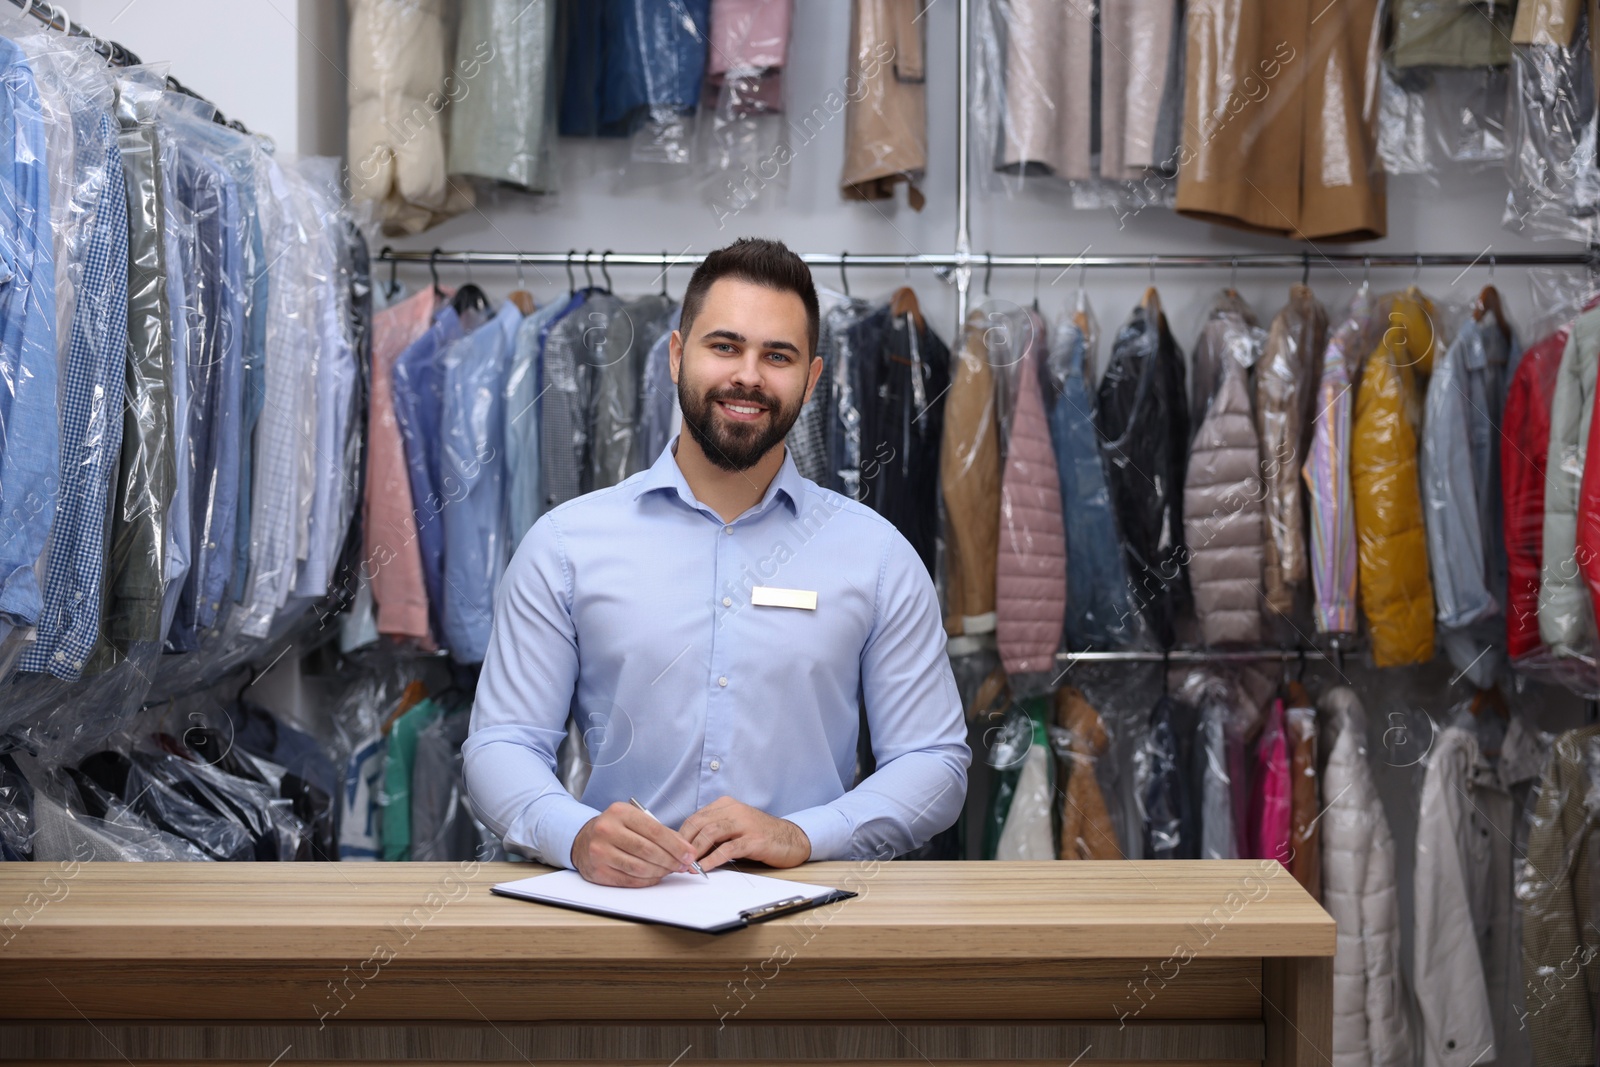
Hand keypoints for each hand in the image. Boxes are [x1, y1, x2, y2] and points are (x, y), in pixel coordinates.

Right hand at [570, 802, 700, 886]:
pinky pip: (629, 880)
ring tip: (670, 871)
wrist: (582, 840)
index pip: (655, 830)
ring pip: (640, 867)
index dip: (676, 845)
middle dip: (671, 860)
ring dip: (660, 872)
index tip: (689, 854)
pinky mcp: (598, 871)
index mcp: (620, 813)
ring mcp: (600, 852)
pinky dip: (647, 880)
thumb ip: (659, 831)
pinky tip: (655, 877)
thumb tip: (685, 849)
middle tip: (683, 865)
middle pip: (648, 850)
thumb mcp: (633, 820)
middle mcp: (607, 830)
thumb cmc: (614, 829)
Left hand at [679, 796, 811, 870]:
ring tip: (687, 866)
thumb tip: (686, 848)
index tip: (672, 852)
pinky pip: (728, 849)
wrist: (791, 839)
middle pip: (699, 824)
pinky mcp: (755, 839)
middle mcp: (734, 810)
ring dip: (696, 851)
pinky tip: (704, 869)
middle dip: (684, 844)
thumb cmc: (759, 835)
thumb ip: (714, 832)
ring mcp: (745, 823)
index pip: (695, 818)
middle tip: (676, 861)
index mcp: (726, 805)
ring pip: (711, 833)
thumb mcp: (734, 827)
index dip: (681, 836)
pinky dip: (713, 859)